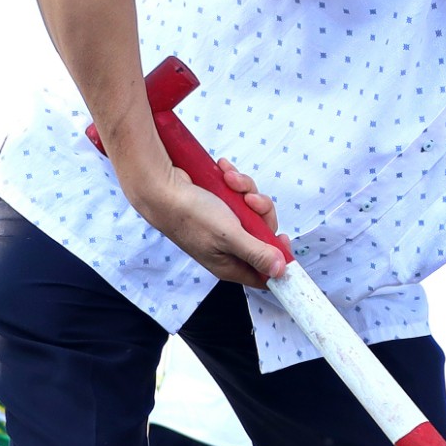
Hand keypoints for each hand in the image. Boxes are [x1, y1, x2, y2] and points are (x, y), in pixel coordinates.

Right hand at [122, 155, 287, 285]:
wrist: (161, 184)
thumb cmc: (189, 214)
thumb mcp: (229, 236)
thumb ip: (256, 253)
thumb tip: (280, 271)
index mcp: (230, 264)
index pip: (264, 273)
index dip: (279, 259)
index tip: (284, 238)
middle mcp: (229, 247)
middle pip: (264, 235)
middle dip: (261, 212)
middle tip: (251, 200)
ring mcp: (225, 225)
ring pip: (254, 210)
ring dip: (247, 191)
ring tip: (231, 180)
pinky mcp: (221, 206)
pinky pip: (240, 194)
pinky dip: (236, 182)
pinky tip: (226, 172)